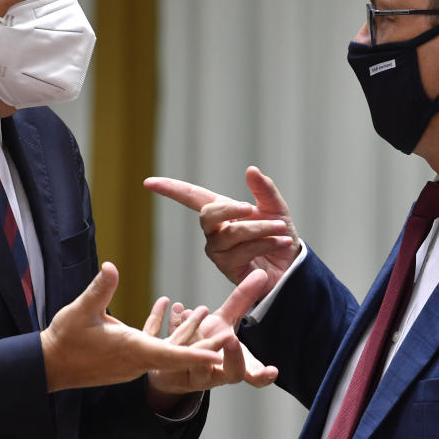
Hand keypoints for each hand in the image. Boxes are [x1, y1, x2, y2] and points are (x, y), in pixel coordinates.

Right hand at [40, 262, 221, 392]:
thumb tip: (112, 266)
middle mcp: (137, 361)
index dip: (196, 354)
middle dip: (202, 342)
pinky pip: (151, 345)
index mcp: (132, 351)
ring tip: (202, 311)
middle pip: (177, 353)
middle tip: (229, 332)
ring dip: (184, 332)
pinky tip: (165, 306)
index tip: (219, 354)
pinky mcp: (125, 360)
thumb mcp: (81, 311)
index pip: (171, 355)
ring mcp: (132, 363)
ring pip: (166, 349)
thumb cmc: (64, 340)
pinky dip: (161, 329)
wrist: (48, 365)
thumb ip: (100, 289)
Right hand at [144, 166, 300, 289]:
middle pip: (207, 215)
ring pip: (230, 234)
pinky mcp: (227, 268)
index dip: (170, 189)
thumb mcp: (275, 208)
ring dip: (258, 229)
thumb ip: (264, 190)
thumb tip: (251, 170)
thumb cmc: (279, 235)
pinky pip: (242, 252)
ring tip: (280, 229)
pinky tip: (281, 241)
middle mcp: (214, 230)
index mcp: (222, 210)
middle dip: (229, 209)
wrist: (291, 266)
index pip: (190, 196)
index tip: (148, 183)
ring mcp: (218, 250)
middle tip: (251, 209)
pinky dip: (264, 243)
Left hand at [144, 269, 277, 402]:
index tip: (272, 371)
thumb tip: (261, 274)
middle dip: (234, 357)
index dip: (262, 375)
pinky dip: (176, 325)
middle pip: (231, 372)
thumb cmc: (204, 343)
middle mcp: (216, 373)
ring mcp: (193, 371)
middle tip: (232, 339)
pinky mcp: (171, 364)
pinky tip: (179, 309)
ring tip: (204, 315)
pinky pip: (174, 346)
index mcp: (233, 365)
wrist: (172, 360)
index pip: (253, 375)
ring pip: (200, 361)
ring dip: (201, 339)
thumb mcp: (224, 321)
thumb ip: (242, 301)